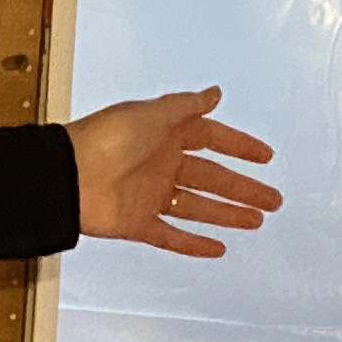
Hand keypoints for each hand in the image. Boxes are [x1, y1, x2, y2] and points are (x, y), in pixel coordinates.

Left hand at [66, 85, 279, 259]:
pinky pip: (171, 236)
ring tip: (257, 221)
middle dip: (243, 188)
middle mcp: (161, 165)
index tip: (265, 157)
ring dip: (227, 215)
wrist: (66, 177)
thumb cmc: (105, 139)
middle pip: (212, 178)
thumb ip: (185, 106)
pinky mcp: (138, 223)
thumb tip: (215, 92)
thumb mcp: (150, 114)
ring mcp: (150, 196)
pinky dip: (193, 244)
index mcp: (164, 135)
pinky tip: (219, 249)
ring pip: (198, 208)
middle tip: (275, 200)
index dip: (238, 146)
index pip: (211, 139)